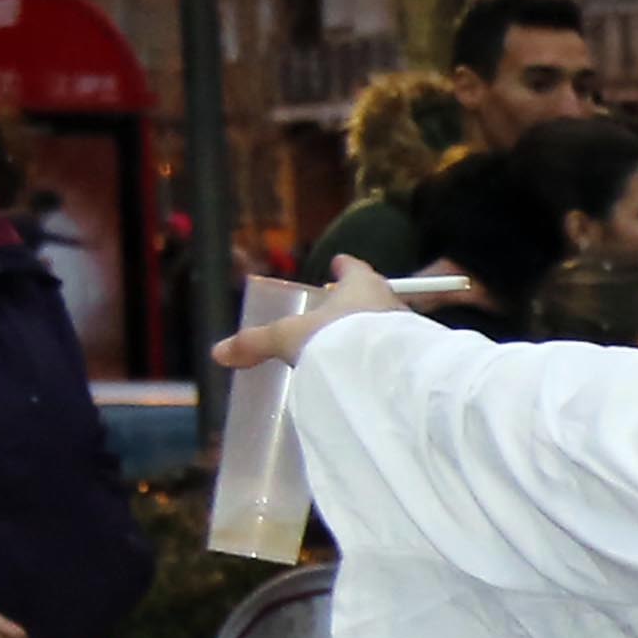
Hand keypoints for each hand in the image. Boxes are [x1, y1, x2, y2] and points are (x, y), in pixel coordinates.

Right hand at [213, 256, 410, 370]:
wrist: (388, 374)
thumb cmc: (339, 340)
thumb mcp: (289, 338)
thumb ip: (256, 343)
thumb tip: (220, 352)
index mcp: (360, 284)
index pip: (353, 268)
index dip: (344, 266)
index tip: (339, 262)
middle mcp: (389, 301)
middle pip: (372, 296)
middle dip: (356, 303)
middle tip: (340, 312)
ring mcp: (409, 330)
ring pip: (387, 326)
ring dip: (371, 334)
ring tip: (352, 348)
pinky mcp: (417, 359)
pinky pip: (398, 354)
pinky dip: (383, 360)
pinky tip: (371, 374)